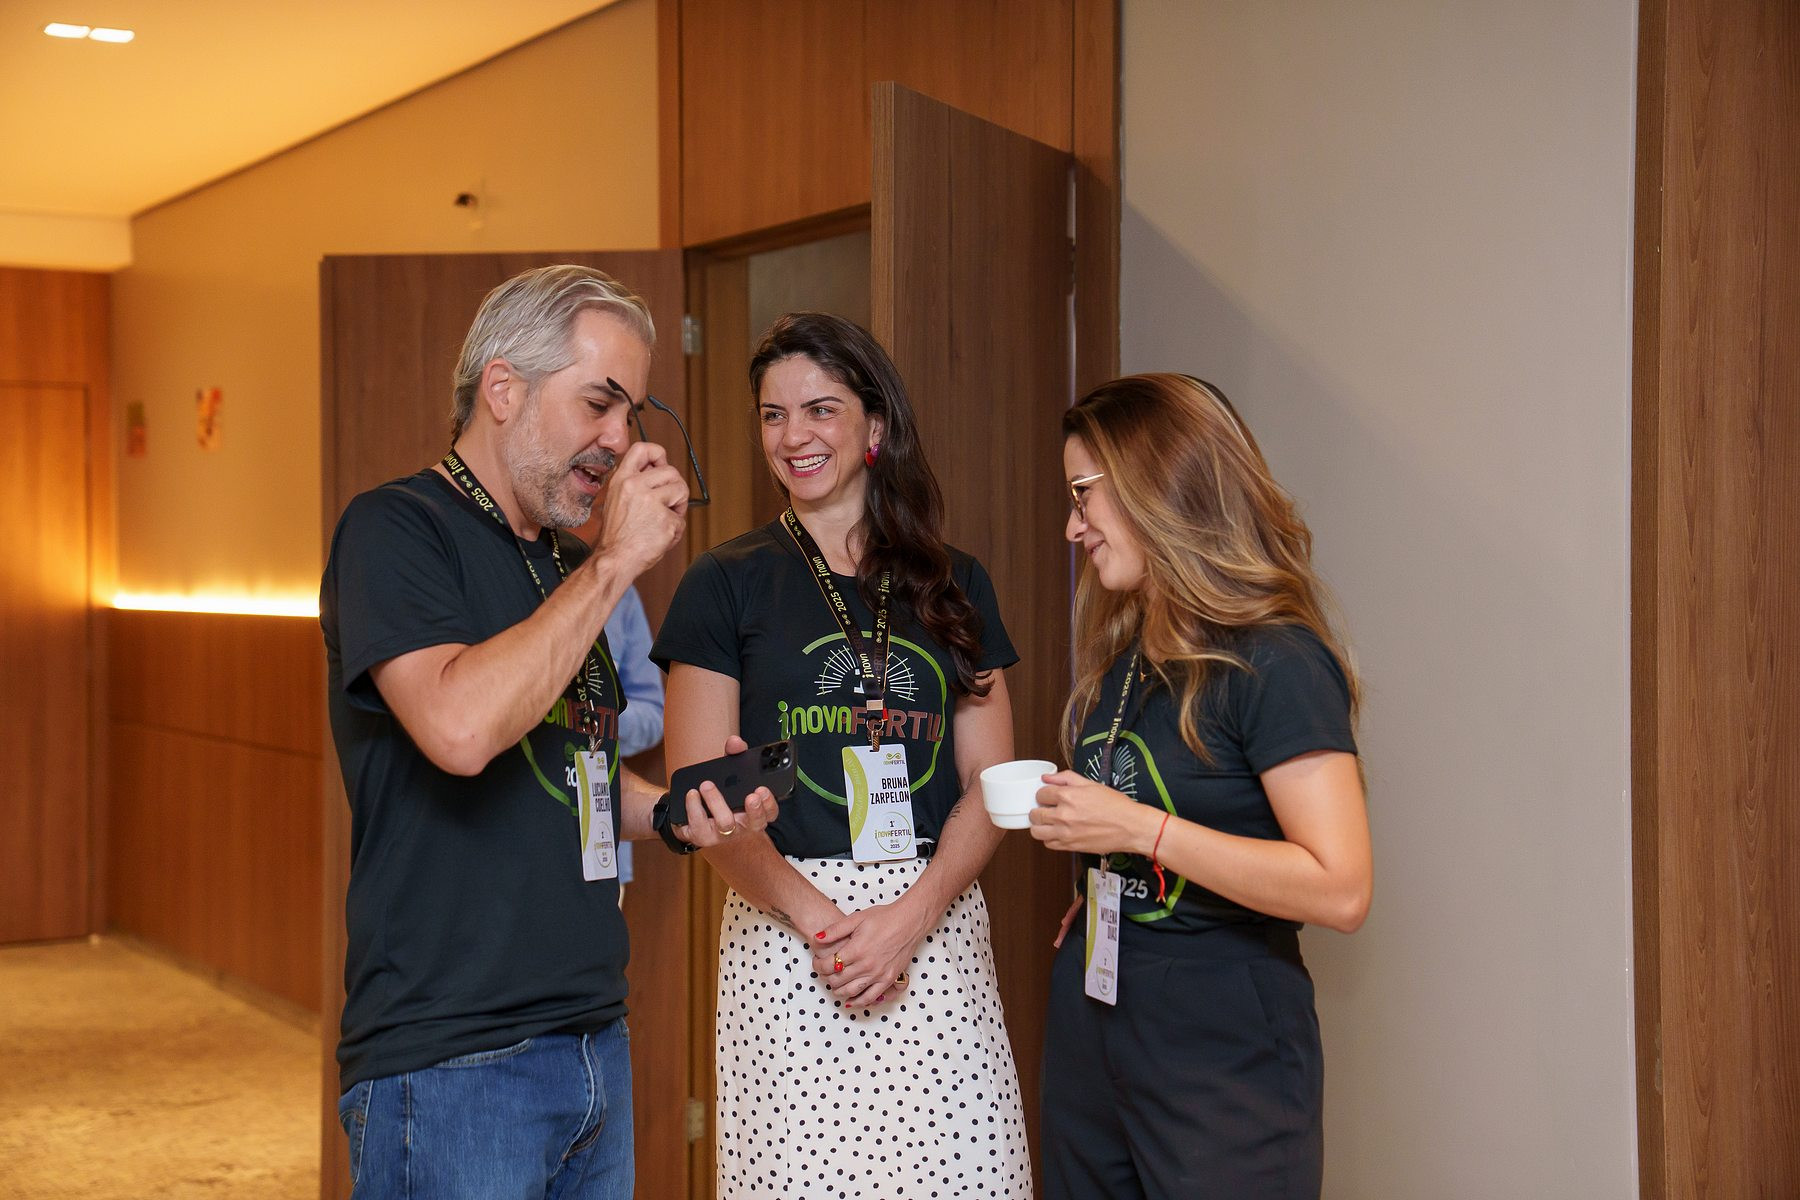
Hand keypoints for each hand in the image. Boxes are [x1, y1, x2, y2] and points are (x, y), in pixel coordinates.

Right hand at [595, 441, 688, 576]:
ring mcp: (651, 502)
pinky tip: (661, 536)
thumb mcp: (616, 499)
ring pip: (681, 490)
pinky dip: (675, 530)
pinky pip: (682, 519)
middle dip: (675, 487)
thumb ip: (634, 483)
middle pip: (671, 471)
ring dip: (679, 506)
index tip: (662, 465)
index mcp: (622, 479)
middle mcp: (635, 486)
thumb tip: (657, 469)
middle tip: (668, 503)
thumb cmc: (617, 535)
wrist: (614, 559)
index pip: (643, 448)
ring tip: (665, 519)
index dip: (658, 454)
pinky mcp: (665, 520)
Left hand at [671, 735, 777, 847]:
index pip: (770, 813)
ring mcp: (723, 834)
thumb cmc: (719, 795)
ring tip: (706, 785)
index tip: (762, 790)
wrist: (692, 815)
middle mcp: (742, 826)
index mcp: (754, 811)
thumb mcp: (729, 773)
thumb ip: (735, 755)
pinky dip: (694, 808)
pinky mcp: (702, 836)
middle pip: (755, 823)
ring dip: (716, 802)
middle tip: (750, 795)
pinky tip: (691, 794)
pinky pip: (699, 826)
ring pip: (726, 823)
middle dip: (755, 809)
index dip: (769, 804)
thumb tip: (735, 742)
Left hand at [811, 898, 931, 1007]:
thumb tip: (817, 937)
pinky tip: (851, 1001)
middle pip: (838, 980)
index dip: (818, 965)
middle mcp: (867, 965)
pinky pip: (871, 998)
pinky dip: (858, 1002)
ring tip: (834, 985)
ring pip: (851, 992)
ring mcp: (878, 974)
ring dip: (838, 991)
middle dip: (826, 977)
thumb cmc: (885, 918)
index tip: (816, 962)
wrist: (909, 922)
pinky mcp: (889, 979)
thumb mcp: (857, 918)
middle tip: (823, 972)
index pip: (830, 964)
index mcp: (857, 949)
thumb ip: (835, 930)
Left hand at [1028, 770, 1161, 855]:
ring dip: (1040, 826)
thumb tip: (1047, 777)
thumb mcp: (1091, 784)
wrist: (1131, 827)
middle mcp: (1063, 815)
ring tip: (1049, 822)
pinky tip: (1058, 832)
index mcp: (1068, 796)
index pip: (1040, 794)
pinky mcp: (1070, 847)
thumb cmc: (1116, 806)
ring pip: (1037, 832)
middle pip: (1035, 814)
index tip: (1049, 796)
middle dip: (1039, 809)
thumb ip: (1066, 778)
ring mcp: (1065, 833)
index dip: (1044, 794)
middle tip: (1047, 809)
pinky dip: (1049, 839)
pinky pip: (1048, 844)